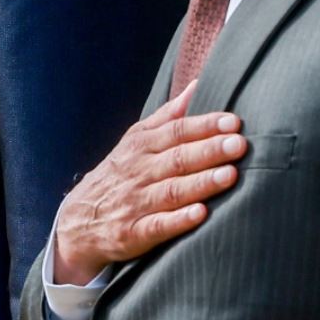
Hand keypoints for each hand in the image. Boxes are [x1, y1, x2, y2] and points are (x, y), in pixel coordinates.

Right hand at [49, 82, 245, 285]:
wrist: (80, 219)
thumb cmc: (120, 174)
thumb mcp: (135, 140)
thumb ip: (167, 116)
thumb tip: (197, 86)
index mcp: (141, 146)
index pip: (175, 131)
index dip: (204, 126)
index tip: (233, 122)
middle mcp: (138, 172)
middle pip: (177, 159)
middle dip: (209, 151)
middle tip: (239, 144)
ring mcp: (135, 203)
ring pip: (171, 191)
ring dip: (200, 183)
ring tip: (229, 175)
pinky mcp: (133, 232)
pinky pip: (157, 225)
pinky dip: (178, 220)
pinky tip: (200, 214)